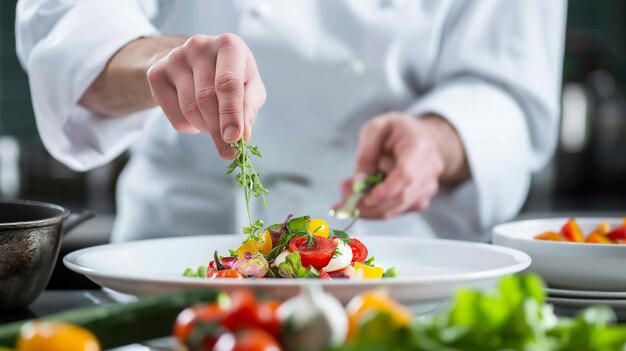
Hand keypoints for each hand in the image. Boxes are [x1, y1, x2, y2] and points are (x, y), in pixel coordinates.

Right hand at [147, 34, 265, 158]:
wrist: (196, 62)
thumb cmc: (232, 75)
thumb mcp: (250, 86)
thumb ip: (249, 107)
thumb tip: (242, 133)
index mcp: (229, 45)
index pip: (227, 83)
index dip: (231, 113)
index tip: (234, 139)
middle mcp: (199, 45)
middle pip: (206, 99)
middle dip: (218, 130)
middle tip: (227, 151)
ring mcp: (174, 57)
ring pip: (190, 109)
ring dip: (204, 128)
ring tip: (213, 126)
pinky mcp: (156, 73)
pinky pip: (174, 114)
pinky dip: (189, 127)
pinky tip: (196, 118)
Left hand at [334, 112, 468, 219]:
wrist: (418, 136)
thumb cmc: (396, 130)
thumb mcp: (375, 129)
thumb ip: (365, 155)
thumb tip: (358, 184)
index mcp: (420, 146)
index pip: (407, 174)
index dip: (386, 190)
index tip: (364, 197)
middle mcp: (430, 169)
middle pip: (401, 196)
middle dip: (368, 203)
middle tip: (342, 200)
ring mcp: (428, 187)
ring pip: (397, 208)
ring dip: (368, 208)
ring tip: (347, 195)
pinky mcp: (421, 199)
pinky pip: (396, 211)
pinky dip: (375, 210)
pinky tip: (362, 198)